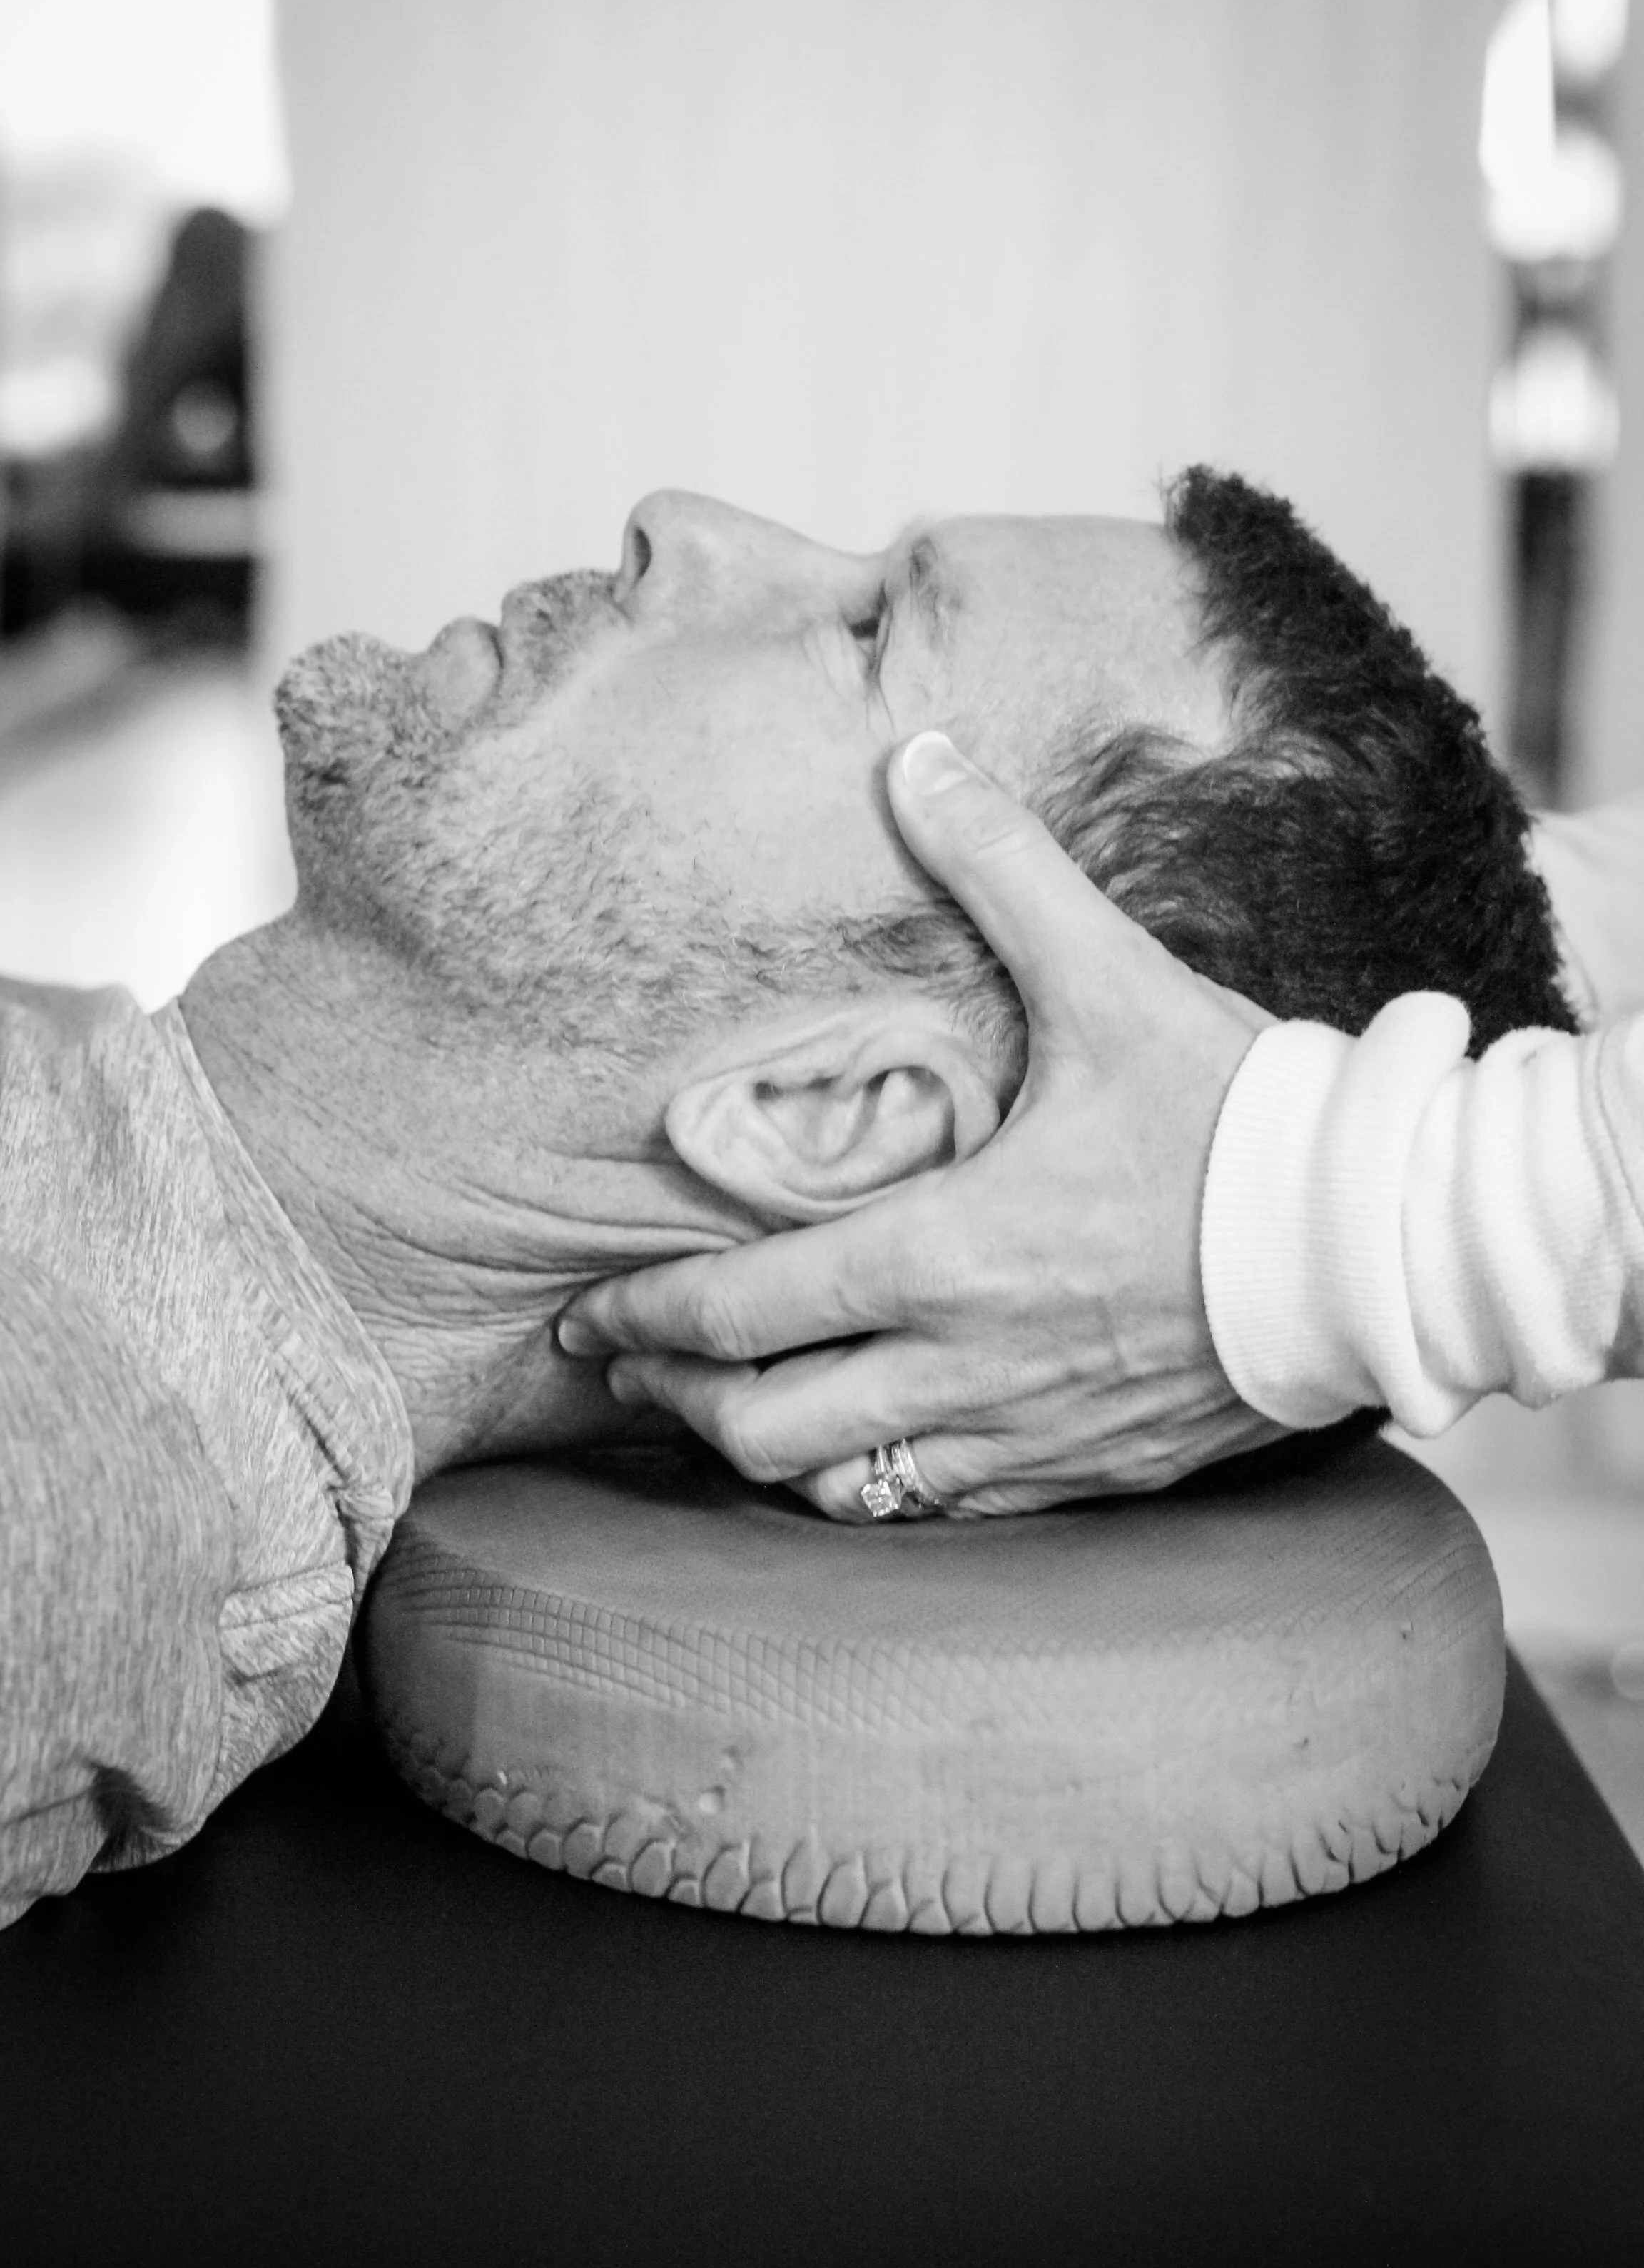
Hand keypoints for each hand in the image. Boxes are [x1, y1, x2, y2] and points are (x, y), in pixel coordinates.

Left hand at [560, 732, 1285, 1516]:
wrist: (1375, 1243)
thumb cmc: (1237, 1118)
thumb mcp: (1111, 980)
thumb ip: (1002, 870)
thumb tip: (917, 755)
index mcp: (944, 1251)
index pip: (743, 1312)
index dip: (646, 1323)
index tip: (590, 1319)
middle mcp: (965, 1363)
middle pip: (767, 1429)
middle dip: (678, 1405)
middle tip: (628, 1377)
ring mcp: (1026, 1434)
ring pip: (848, 1490)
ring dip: (765, 1461)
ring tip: (721, 1422)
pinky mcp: (1088, 1474)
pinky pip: (944, 1512)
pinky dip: (876, 1492)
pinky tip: (860, 1458)